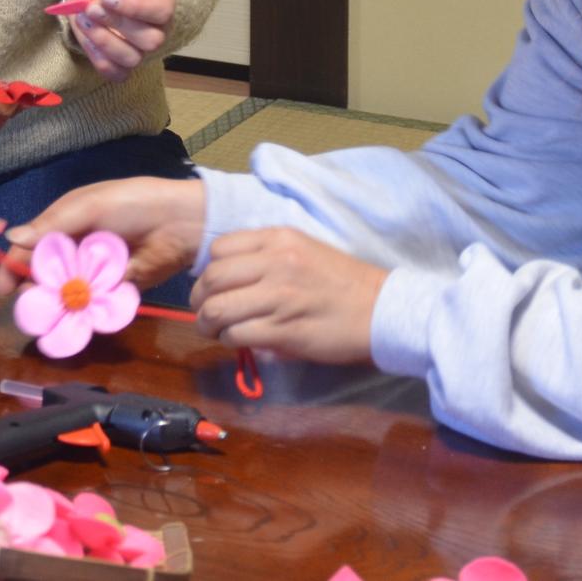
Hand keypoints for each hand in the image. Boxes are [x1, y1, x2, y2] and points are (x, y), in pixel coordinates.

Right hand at [0, 177, 205, 295]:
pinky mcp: (113, 287)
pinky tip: (76, 314)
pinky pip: (90, 301)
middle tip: (31, 302)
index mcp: (65, 221)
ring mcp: (94, 269)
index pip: (31, 245)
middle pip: (44, 271)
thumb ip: (52, 225)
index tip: (4, 289)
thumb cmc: (131, 204)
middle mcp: (76, 246)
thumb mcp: (90, 207)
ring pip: (65, 289)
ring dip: (57, 300)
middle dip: (34, 287)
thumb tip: (12, 238)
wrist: (180, 223)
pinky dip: (81, 308)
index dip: (15, 265)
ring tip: (53, 309)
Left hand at [66, 0, 174, 82]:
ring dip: (104, 42)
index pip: (160, 10)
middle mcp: (158, 24)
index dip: (134, 8)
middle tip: (90, 9)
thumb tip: (88, 5)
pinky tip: (86, 38)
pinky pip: (116, 72)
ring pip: (132, 59)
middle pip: (150, 40)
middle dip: (117, 26)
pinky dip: (99, 59)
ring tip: (83, 19)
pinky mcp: (122, 60)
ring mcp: (141, 46)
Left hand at [190, 228, 387, 365]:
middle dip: (200, 301)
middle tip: (206, 313)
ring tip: (218, 331)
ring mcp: (279, 297)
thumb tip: (226, 275)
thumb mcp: (303, 250)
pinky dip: (230, 341)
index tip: (214, 287)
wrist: (382, 310)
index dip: (208, 272)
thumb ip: (265, 255)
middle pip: (211, 280)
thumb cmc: (343, 283)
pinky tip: (240, 341)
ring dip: (209, 325)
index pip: (219, 250)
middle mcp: (275, 263)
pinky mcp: (283, 330)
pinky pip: (236, 335)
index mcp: (279, 239)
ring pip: (217, 310)